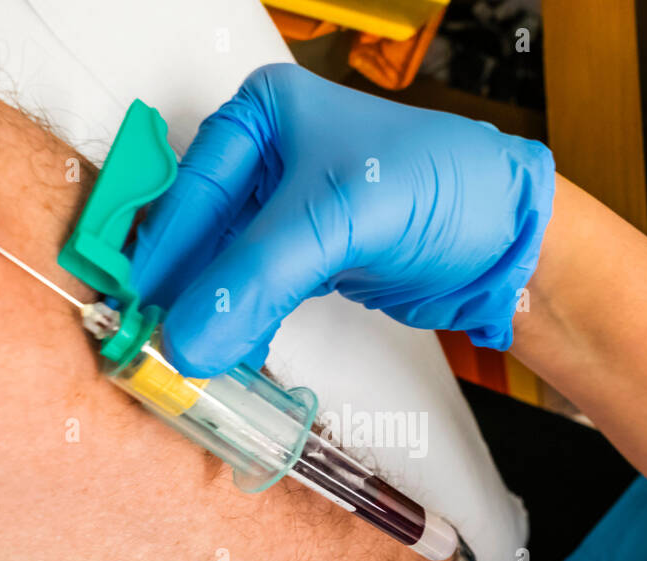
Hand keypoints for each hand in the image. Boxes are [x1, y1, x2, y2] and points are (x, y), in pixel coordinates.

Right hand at [128, 63, 555, 375]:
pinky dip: (243, 322)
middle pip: (202, 231)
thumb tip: (187, 339)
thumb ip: (256, 280)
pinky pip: (257, 291)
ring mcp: (288, 210)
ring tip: (189, 359)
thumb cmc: (439, 188)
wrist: (508, 237)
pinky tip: (231, 352)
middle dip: (183, 289)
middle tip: (155, 344)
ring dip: (210, 312)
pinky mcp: (309, 256)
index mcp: (264, 115)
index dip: (164, 253)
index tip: (138, 309)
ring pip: (227, 265)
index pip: (192, 190)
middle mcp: (269, 157)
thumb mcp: (335, 220)